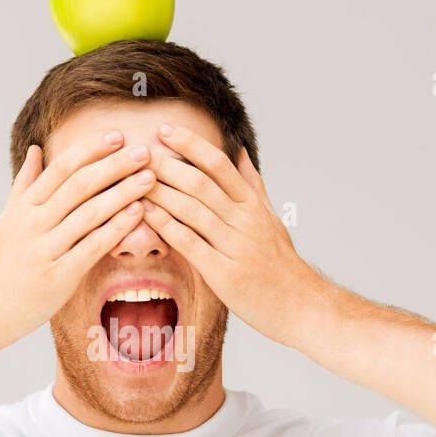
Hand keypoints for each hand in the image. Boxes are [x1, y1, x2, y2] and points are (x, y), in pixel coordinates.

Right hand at [0, 131, 154, 350]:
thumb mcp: (7, 219)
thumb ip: (25, 184)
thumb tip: (35, 149)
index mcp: (23, 207)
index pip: (61, 169)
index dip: (91, 150)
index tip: (117, 137)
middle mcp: (33, 223)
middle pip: (79, 185)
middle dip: (114, 165)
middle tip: (144, 152)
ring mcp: (44, 250)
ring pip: (88, 213)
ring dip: (122, 193)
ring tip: (149, 178)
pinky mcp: (57, 277)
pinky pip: (91, 247)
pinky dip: (115, 228)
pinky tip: (137, 215)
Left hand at [141, 122, 327, 345]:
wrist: (301, 306)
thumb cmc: (281, 266)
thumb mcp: (271, 219)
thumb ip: (252, 185)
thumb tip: (240, 151)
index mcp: (253, 206)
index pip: (219, 164)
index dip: (190, 144)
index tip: (165, 130)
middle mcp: (245, 221)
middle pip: (200, 183)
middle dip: (166, 164)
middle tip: (139, 151)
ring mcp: (235, 247)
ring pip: (192, 210)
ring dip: (161, 192)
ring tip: (134, 178)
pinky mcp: (225, 274)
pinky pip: (191, 243)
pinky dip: (167, 226)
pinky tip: (147, 215)